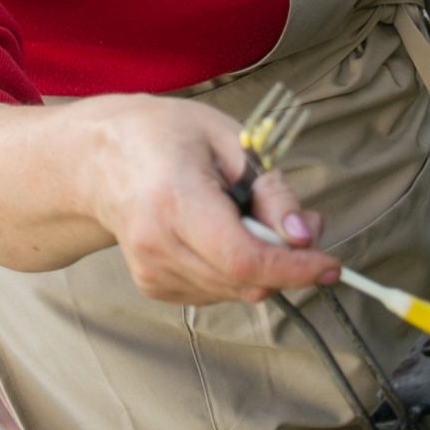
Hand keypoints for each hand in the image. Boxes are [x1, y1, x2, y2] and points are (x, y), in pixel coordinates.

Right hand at [80, 96, 339, 305]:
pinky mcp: (153, 285)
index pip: (243, 258)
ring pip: (235, 293)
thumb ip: (273, 192)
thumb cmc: (166, 137)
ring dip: (262, 266)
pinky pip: (216, 292)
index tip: (329, 264)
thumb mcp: (231, 142)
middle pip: (244, 282)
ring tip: (250, 217)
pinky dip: (235, 271)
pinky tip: (221, 233)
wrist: (99, 159)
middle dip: (287, 263)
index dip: (294, 269)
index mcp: (175, 200)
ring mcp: (151, 271)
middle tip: (298, 225)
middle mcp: (157, 244)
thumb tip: (304, 237)